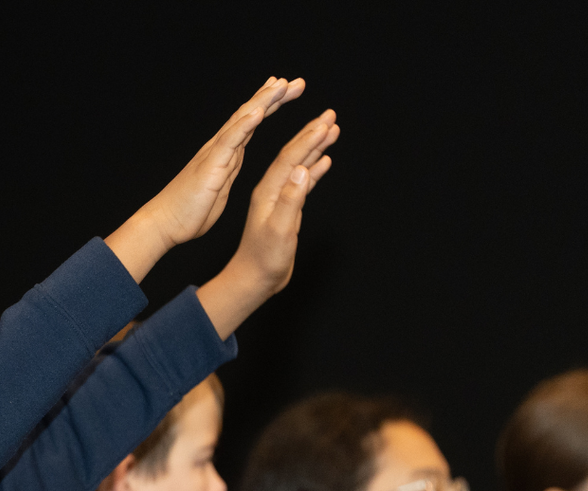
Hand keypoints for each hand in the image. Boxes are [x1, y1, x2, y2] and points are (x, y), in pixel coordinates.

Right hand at [143, 77, 304, 242]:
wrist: (165, 223)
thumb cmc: (189, 211)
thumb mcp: (218, 187)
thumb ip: (227, 170)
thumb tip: (235, 159)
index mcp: (225, 154)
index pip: (249, 123)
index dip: (267, 105)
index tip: (285, 90)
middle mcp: (220, 148)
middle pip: (249, 114)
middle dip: (273, 96)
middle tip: (296, 81)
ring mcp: (215, 154)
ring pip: (241, 120)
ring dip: (263, 101)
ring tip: (282, 85)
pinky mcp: (210, 166)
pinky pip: (230, 141)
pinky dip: (244, 124)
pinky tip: (259, 111)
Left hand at [224, 109, 338, 296]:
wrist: (255, 279)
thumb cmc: (266, 259)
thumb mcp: (280, 230)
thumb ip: (290, 200)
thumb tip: (301, 170)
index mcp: (268, 192)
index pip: (289, 158)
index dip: (308, 139)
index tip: (325, 122)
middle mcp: (272, 190)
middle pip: (293, 155)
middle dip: (312, 133)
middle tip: (331, 115)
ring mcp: (279, 199)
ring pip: (299, 166)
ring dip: (315, 147)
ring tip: (332, 130)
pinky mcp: (286, 209)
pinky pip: (302, 183)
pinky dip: (314, 170)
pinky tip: (324, 161)